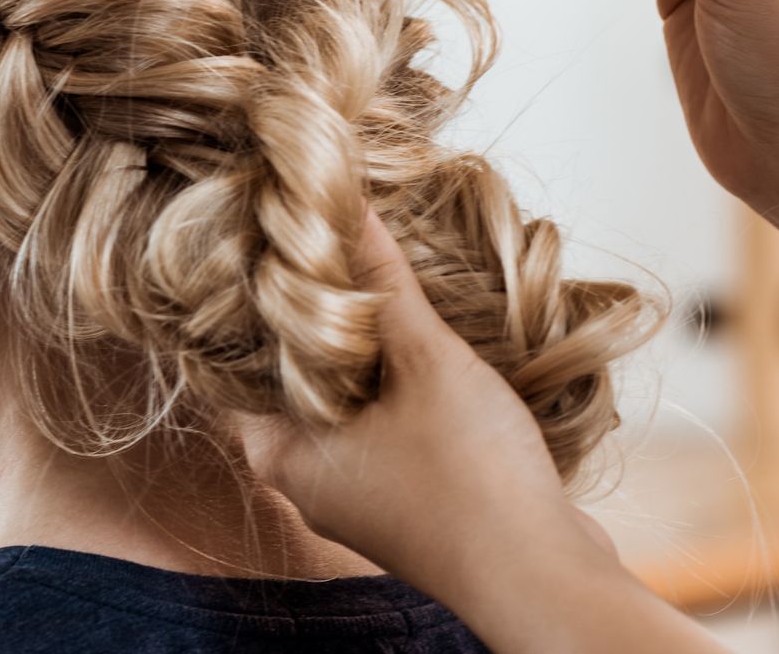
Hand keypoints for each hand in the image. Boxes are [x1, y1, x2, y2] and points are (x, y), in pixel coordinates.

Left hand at [235, 207, 614, 604]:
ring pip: (347, 396)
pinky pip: (385, 420)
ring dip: (369, 344)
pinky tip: (426, 335)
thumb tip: (346, 202)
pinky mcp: (406, 496)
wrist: (541, 576)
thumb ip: (383, 281)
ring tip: (385, 270)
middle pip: (294, 374)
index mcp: (280, 452)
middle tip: (335, 238)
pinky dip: (399, 380)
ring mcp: (357, 491)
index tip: (276, 236)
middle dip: (321, 311)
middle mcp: (306, 477)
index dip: (256, 294)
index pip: (237, 359)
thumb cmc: (469, 477)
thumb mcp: (425, 360)